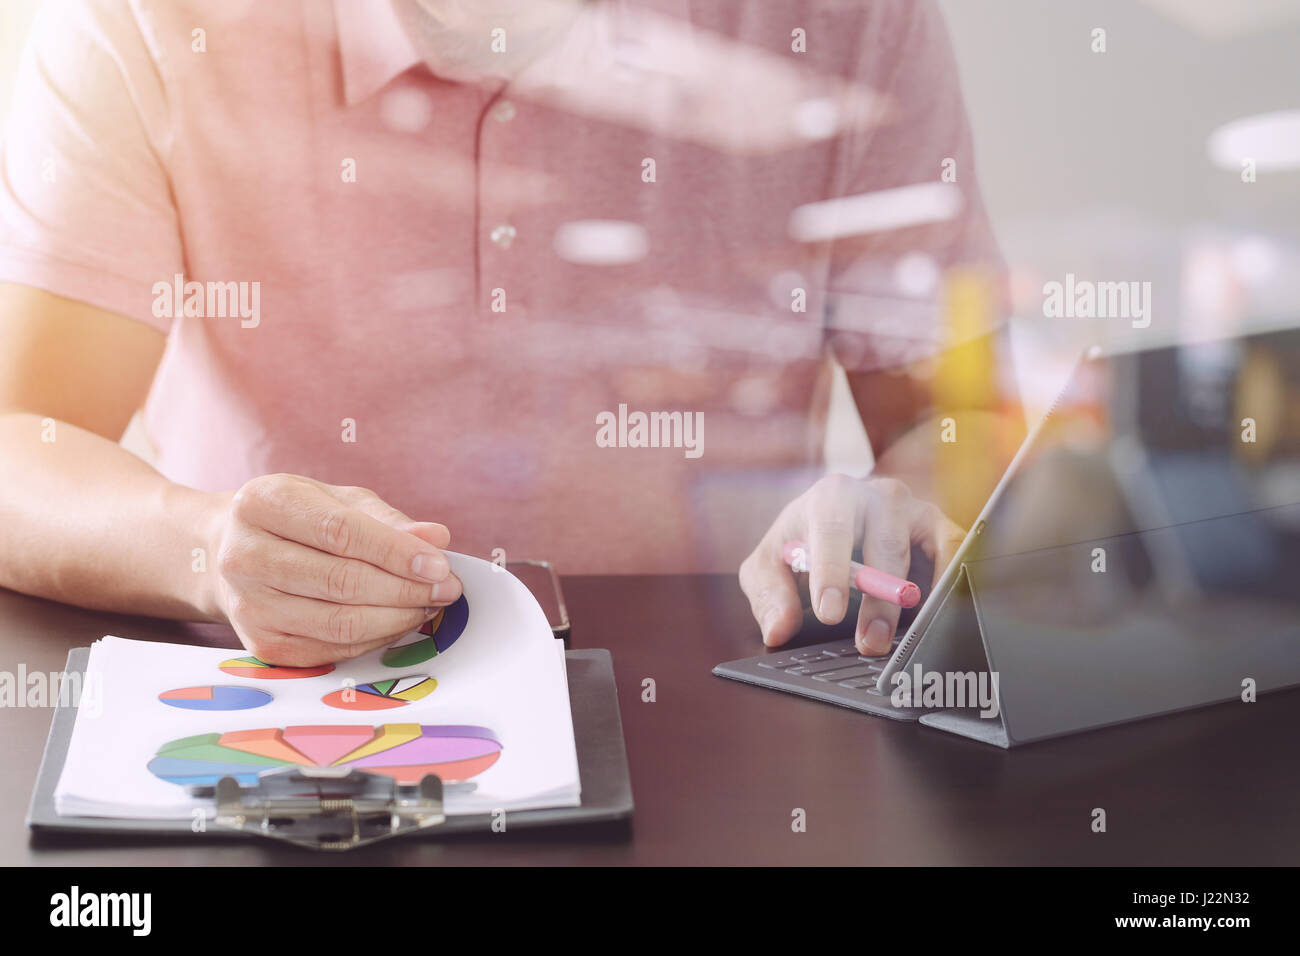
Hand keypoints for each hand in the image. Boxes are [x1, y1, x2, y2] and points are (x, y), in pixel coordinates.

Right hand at [208, 474, 461, 665]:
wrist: (229, 554)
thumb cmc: (296, 520)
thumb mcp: (337, 500)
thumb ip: (387, 520)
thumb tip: (436, 538)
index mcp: (262, 504)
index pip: (340, 532)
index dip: (396, 552)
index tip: (439, 565)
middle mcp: (245, 555)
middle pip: (342, 581)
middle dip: (407, 588)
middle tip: (447, 588)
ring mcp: (248, 604)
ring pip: (340, 622)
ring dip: (398, 617)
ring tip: (429, 604)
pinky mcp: (261, 645)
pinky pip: (333, 649)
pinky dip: (376, 638)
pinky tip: (398, 621)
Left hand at [739, 474, 964, 655]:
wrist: (831, 522)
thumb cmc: (801, 543)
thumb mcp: (771, 566)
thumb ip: (768, 595)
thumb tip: (778, 628)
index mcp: (831, 496)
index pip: (833, 530)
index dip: (832, 573)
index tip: (829, 612)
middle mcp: (876, 495)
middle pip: (885, 545)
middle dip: (878, 600)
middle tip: (869, 642)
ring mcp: (913, 508)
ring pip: (924, 548)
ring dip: (918, 597)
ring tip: (906, 638)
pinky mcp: (940, 526)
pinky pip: (955, 549)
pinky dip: (950, 580)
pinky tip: (938, 612)